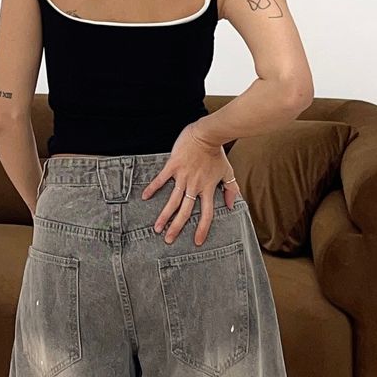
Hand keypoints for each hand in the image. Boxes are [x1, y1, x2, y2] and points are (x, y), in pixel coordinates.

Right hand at [141, 122, 240, 244]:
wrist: (207, 134)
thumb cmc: (217, 153)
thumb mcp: (228, 172)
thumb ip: (231, 189)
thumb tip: (232, 205)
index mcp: (207, 189)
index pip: (207, 214)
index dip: (203, 229)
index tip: (197, 242)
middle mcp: (194, 186)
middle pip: (185, 211)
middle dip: (176, 227)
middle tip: (168, 240)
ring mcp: (183, 176)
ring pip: (172, 200)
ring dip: (164, 215)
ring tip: (156, 228)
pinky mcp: (173, 166)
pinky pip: (161, 179)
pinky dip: (152, 188)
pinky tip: (144, 197)